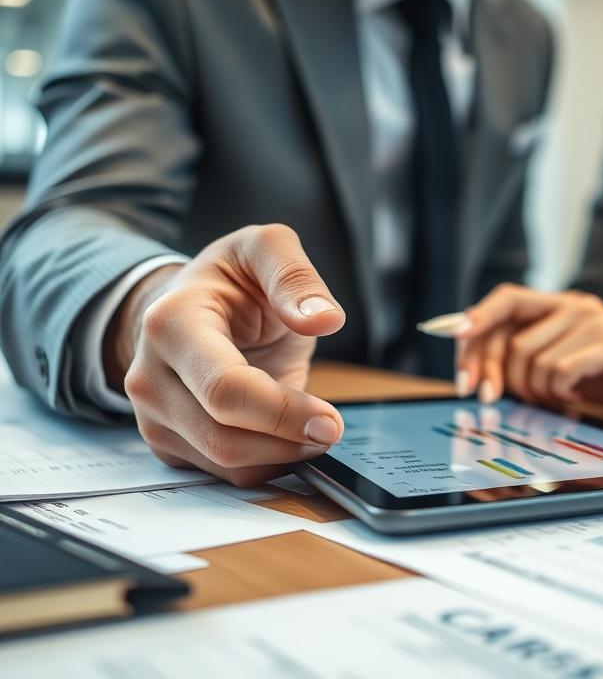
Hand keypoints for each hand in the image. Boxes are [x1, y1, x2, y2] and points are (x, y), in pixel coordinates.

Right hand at [105, 224, 346, 485]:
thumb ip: (294, 275)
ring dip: (281, 455)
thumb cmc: (231, 281)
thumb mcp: (266, 249)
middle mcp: (149, 375)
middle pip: (223, 437)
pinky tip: (287, 437)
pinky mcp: (169, 443)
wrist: (191, 306)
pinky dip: (265, 463)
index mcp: (171, 322)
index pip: (225, 389)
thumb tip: (324, 319)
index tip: (330, 419)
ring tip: (313, 426)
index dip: (283, 412)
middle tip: (331, 426)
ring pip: (224, 464)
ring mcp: (153, 415)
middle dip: (288, 440)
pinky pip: (222, 474)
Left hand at [456, 285, 602, 416]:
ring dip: (533, 392)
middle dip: (490, 372)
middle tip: (491, 400)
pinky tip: (575, 399)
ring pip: (529, 358)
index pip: (504, 299)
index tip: (451, 343)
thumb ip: (535, 358)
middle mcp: (576, 304)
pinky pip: (560, 369)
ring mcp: (596, 321)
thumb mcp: (573, 363)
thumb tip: (483, 373)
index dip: (474, 322)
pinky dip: (559, 392)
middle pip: (507, 333)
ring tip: (555, 402)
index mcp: (563, 305)